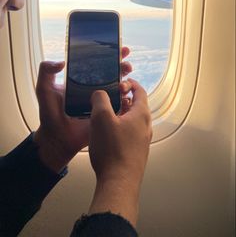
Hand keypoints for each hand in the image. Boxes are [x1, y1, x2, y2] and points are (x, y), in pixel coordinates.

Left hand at [34, 47, 131, 172]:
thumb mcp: (44, 90)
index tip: (119, 48)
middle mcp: (94, 89)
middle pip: (113, 73)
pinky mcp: (107, 115)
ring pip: (119, 88)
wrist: (57, 139)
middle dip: (122, 65)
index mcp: (82, 80)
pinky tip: (128, 96)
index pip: (98, 64)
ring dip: (126, 82)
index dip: (110, 55)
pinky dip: (127, 99)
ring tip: (125, 81)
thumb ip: (46, 72)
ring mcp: (102, 101)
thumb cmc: (50, 114)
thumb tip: (61, 62)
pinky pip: (120, 105)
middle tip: (126, 63)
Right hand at [88, 79, 151, 225]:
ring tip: (105, 114)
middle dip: (123, 98)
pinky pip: (130, 132)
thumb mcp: (101, 118)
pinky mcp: (136, 152)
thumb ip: (100, 99)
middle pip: (137, 105)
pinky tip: (107, 133)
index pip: (140, 91)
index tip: (120, 81)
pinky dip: (121, 126)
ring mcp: (142, 140)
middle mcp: (146, 126)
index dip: (130, 83)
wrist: (118, 183)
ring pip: (132, 119)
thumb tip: (100, 93)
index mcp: (141, 114)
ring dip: (121, 113)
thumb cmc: (112, 150)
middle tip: (108, 97)